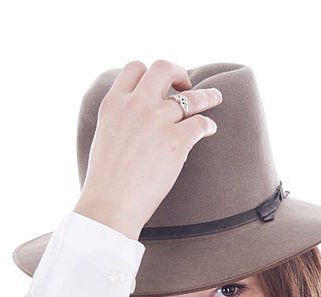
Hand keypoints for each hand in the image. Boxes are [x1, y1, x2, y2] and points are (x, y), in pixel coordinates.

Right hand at [74, 59, 222, 238]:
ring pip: (190, 98)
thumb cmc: (105, 182)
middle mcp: (136, 105)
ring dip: (206, 96)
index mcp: (114, 103)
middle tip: (186, 85)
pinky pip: (200, 123)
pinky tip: (210, 129)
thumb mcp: (104, 138)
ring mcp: (157, 121)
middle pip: (163, 69)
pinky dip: (207, 125)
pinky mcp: (176, 141)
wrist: (110, 204)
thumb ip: (120, 121)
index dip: (149, 72)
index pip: (134, 68)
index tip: (159, 83)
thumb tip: (137, 124)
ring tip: (216, 97)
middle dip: (179, 73)